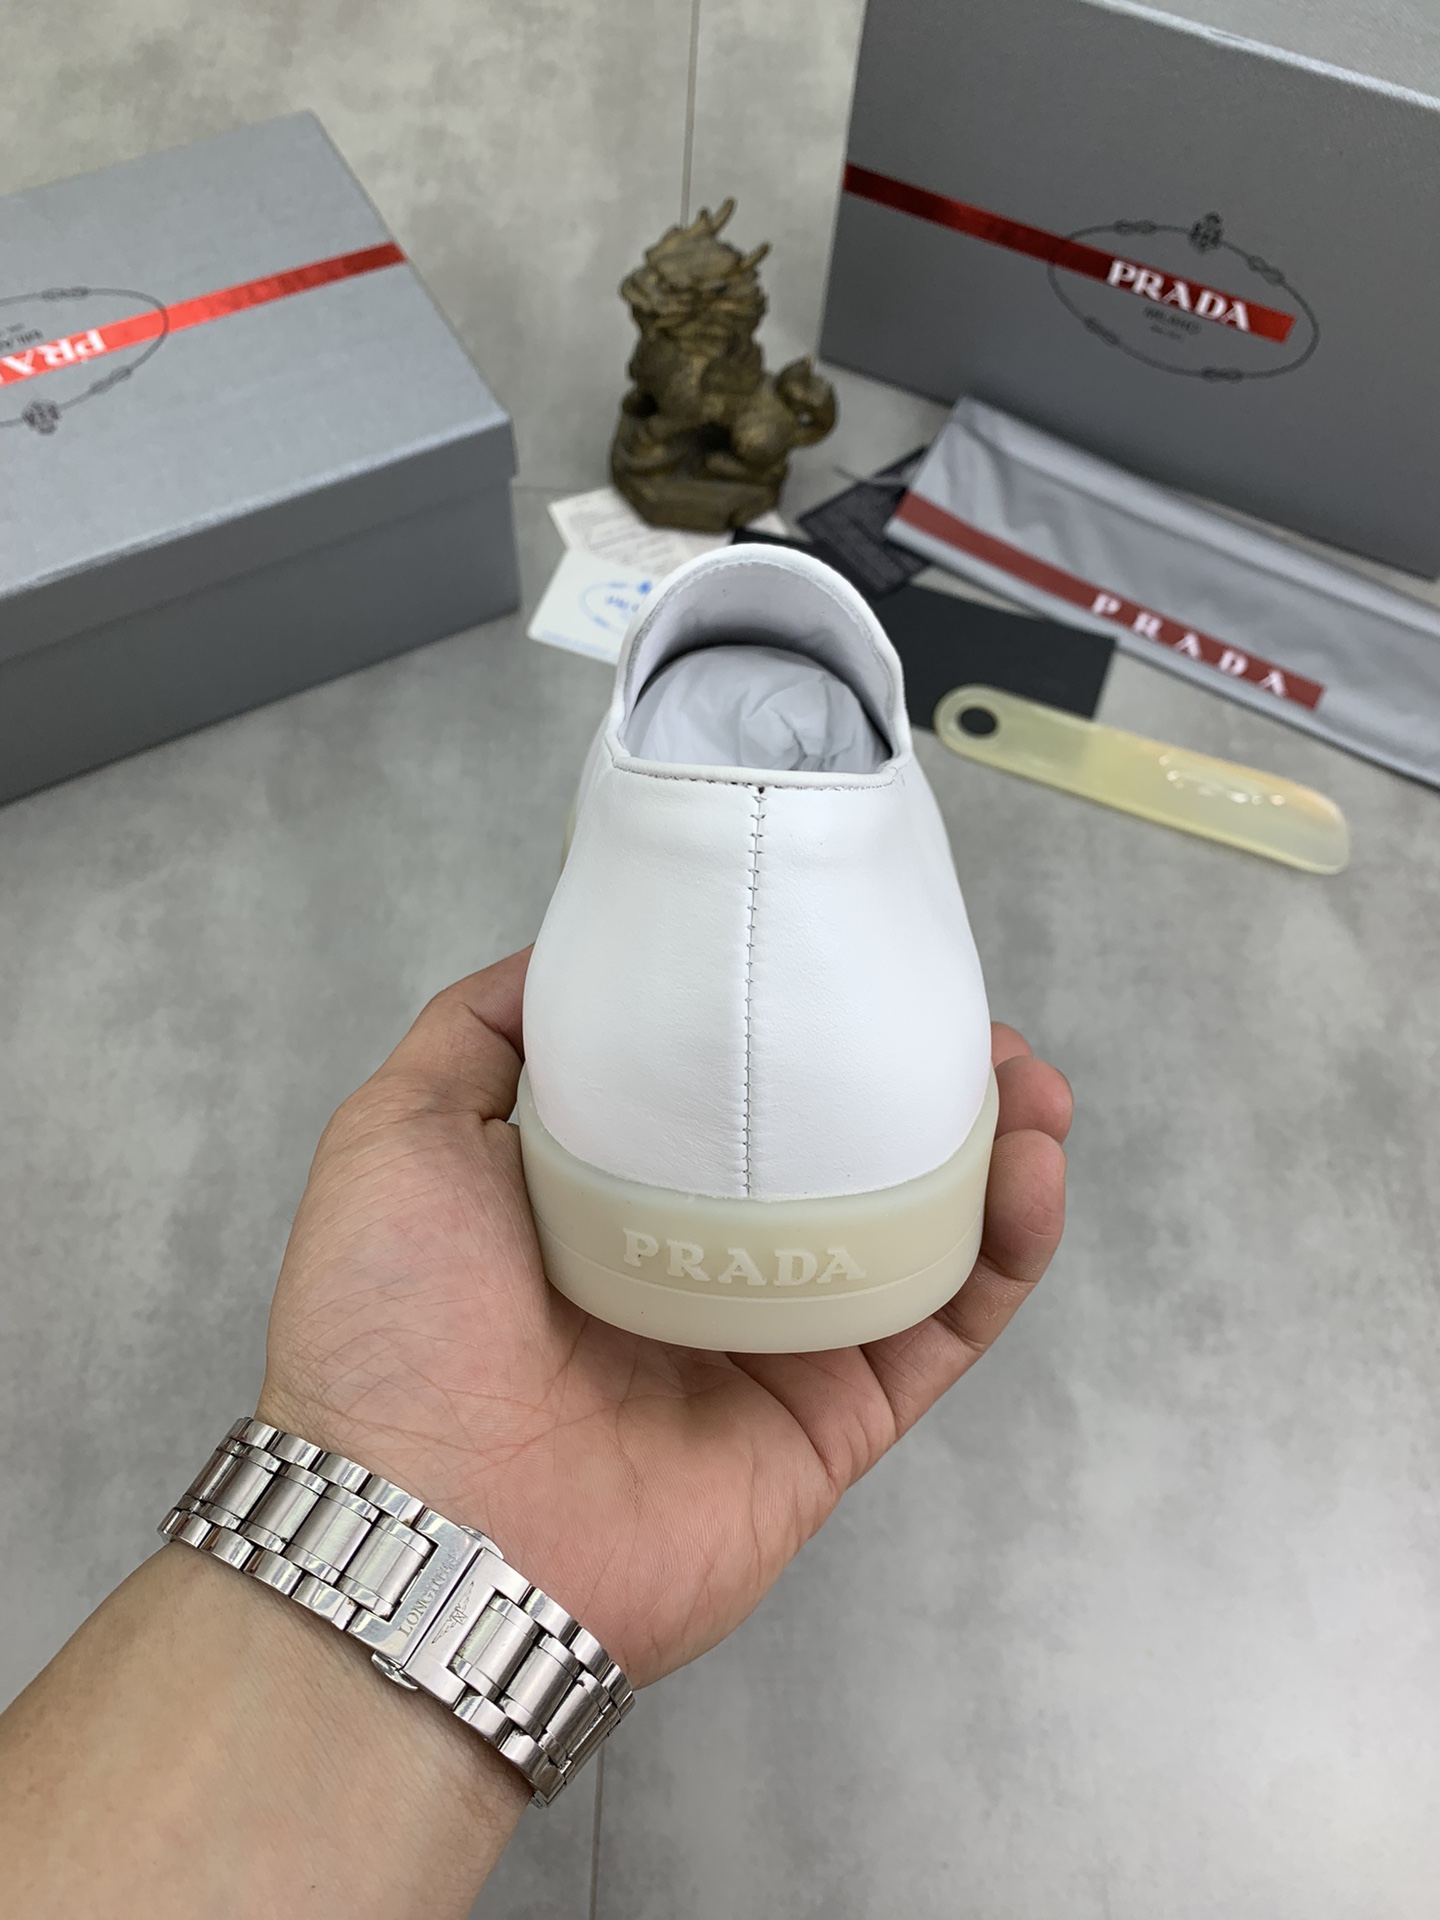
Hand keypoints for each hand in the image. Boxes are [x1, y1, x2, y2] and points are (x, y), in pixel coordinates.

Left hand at [261, 947, 1070, 1687]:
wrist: (425, 1527)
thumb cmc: (397, 1320)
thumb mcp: (397, 1131)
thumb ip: (477, 1035)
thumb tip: (568, 956)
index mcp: (614, 1193)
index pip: (730, 1090)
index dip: (798, 1022)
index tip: (853, 957)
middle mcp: (705, 1260)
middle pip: (842, 1153)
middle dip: (918, 1079)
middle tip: (972, 1019)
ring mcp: (776, 1343)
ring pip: (915, 1232)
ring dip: (991, 1150)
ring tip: (1032, 1085)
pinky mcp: (834, 1419)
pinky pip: (943, 1326)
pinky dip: (1006, 1252)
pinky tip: (1034, 1171)